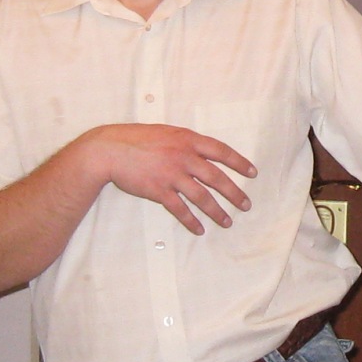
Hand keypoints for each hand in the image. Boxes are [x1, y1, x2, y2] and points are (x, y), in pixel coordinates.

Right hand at [78, 124, 255, 234]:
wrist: (109, 150)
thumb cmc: (136, 139)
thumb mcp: (165, 133)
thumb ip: (185, 142)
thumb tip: (202, 152)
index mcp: (187, 139)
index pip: (221, 151)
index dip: (239, 162)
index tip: (252, 173)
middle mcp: (184, 156)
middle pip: (217, 177)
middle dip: (234, 193)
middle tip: (246, 205)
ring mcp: (172, 174)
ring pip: (202, 196)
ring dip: (217, 211)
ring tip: (227, 222)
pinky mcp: (159, 190)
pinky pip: (180, 209)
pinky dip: (191, 221)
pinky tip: (199, 229)